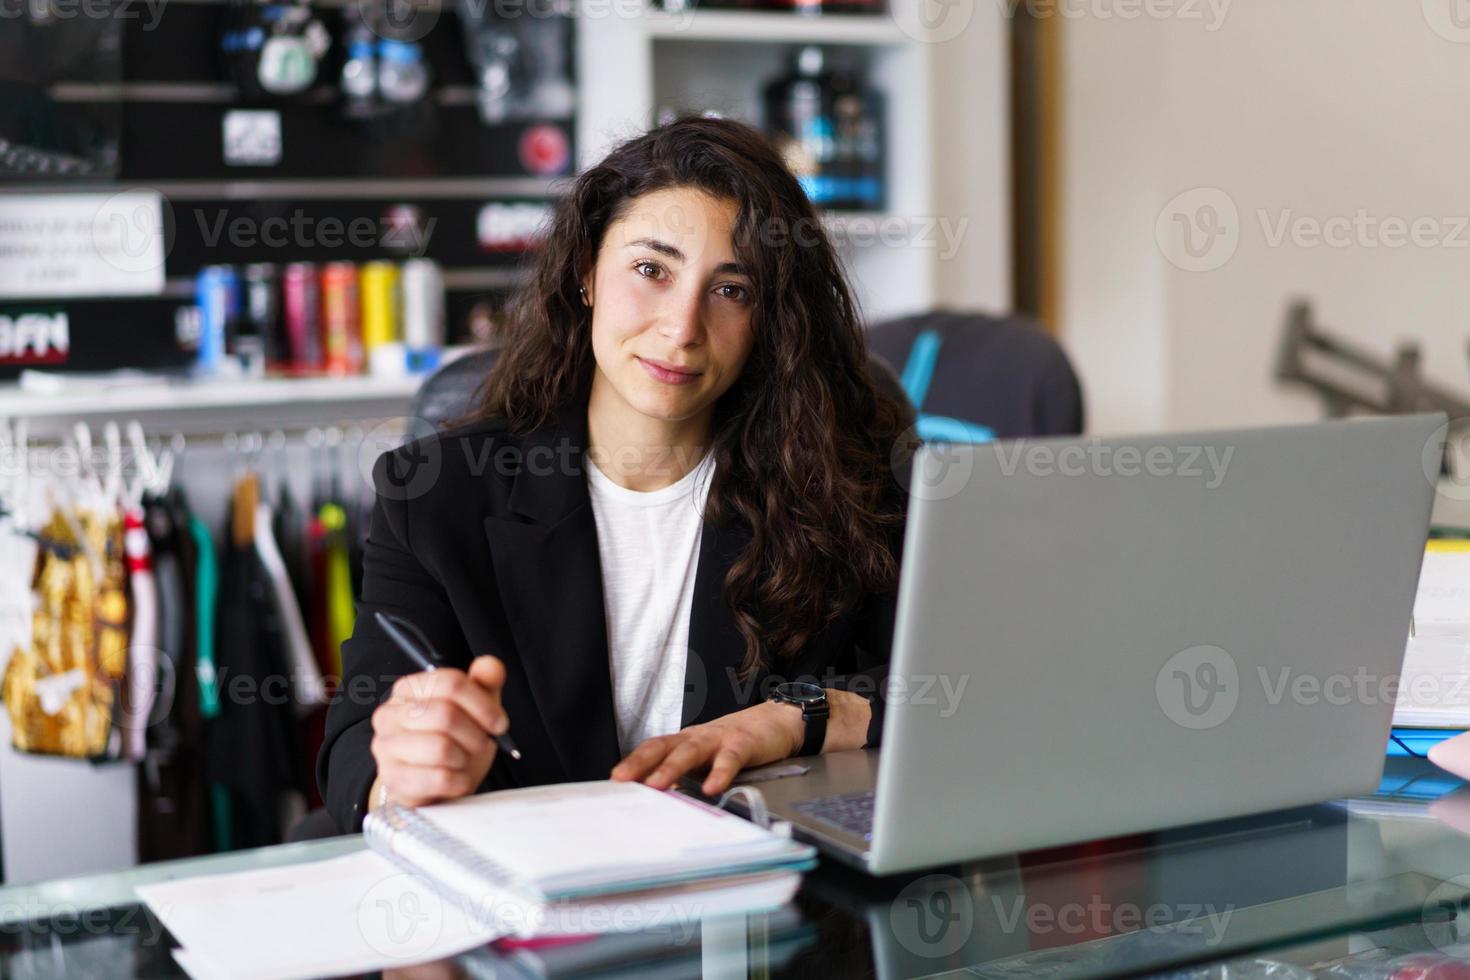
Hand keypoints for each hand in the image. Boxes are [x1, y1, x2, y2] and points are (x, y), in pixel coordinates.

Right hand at [369, 655, 507, 808]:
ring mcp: (386, 747)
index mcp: (409, 688)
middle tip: (482, 744)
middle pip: (446, 714)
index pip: (451, 683)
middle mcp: (390, 714)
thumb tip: (491, 666)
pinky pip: (439, 778)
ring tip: (464, 761)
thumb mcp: (473, 709)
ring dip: (464, 758)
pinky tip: (457, 779)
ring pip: (441, 748)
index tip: (499, 723)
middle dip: (475, 734)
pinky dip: (459, 781)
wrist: (433, 785)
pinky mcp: (393, 779)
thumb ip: (484, 683)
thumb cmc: (453, 741)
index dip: (483, 704)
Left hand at [610, 700, 803, 796]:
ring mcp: (719, 739)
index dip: (633, 762)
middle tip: (623, 780)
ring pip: (691, 751)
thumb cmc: (738, 743)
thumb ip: (687, 775)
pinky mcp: (744, 744)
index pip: (653, 748)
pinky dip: (719, 773)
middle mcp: (697, 737)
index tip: (614, 780)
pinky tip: (712, 788)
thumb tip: (662, 803)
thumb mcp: (708, 758)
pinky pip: (729, 759)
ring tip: (659, 785)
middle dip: (641, 763)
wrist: (778, 720)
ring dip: (672, 768)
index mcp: (686, 741)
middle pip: (664, 747)